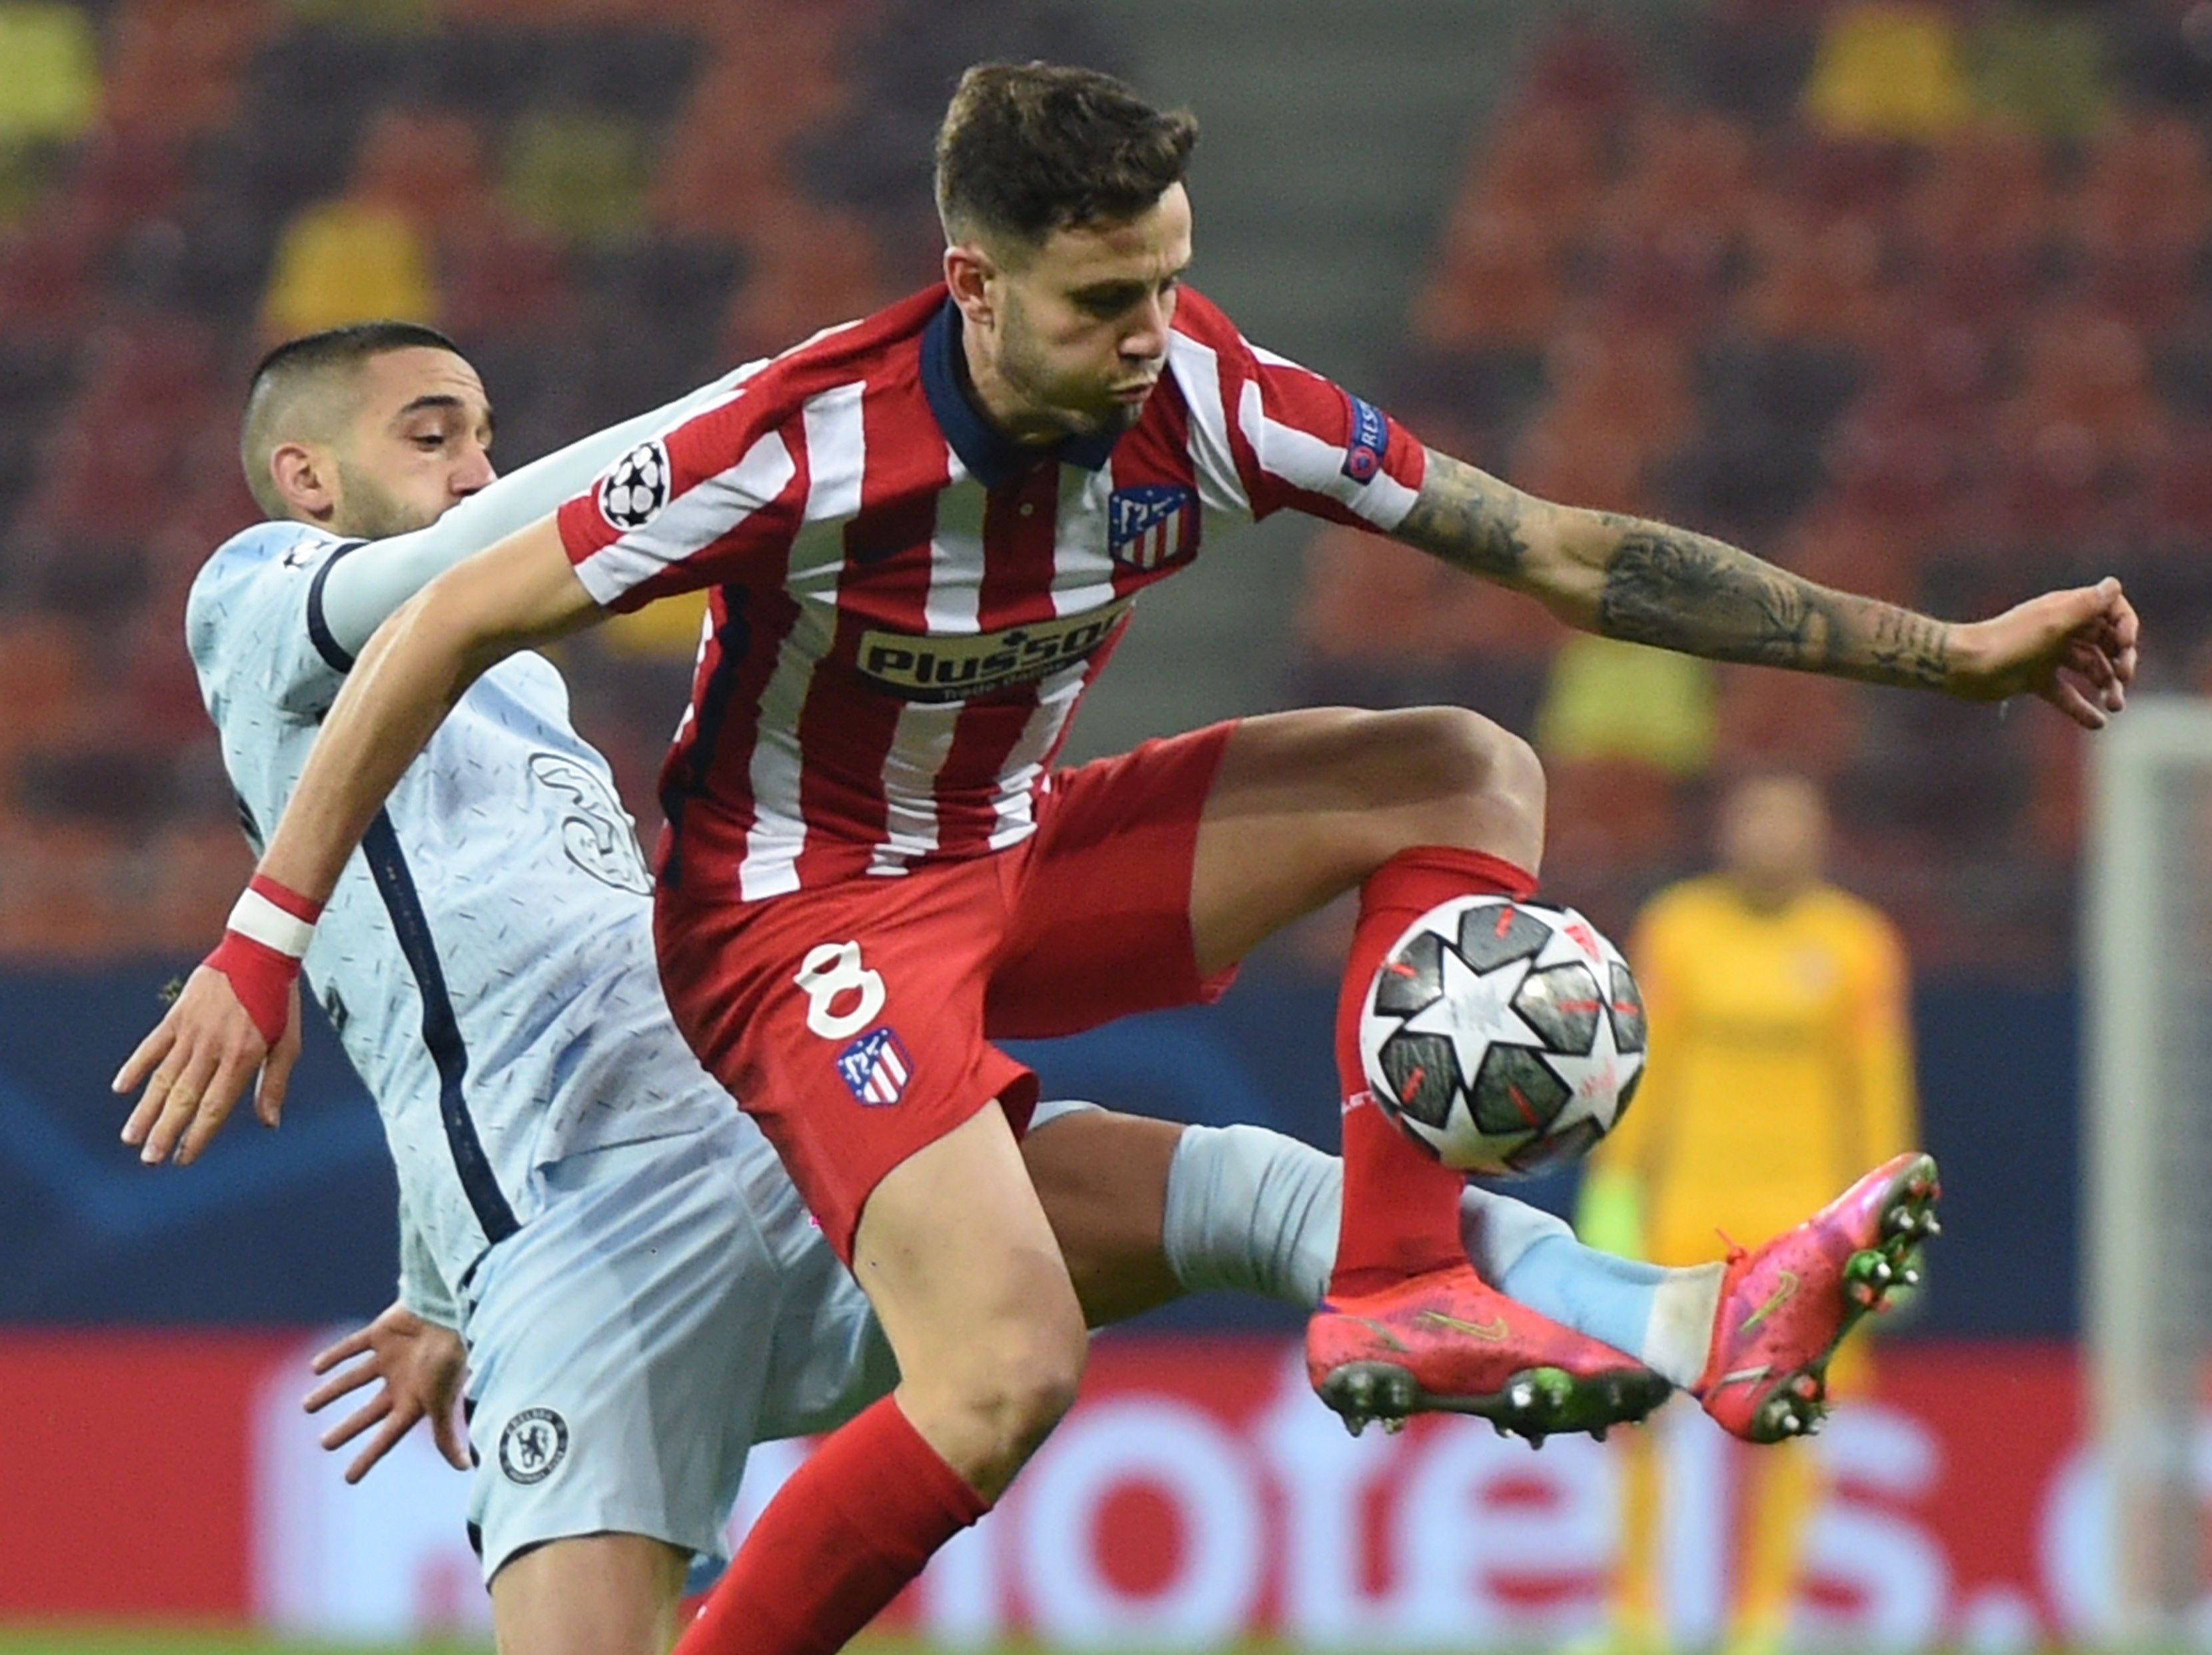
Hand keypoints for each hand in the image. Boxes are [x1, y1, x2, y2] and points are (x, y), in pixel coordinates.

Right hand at [113, 972, 299, 1165]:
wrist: (260, 951)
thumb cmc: (280, 1002)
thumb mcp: (288, 1043)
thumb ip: (274, 1084)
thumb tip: (269, 1124)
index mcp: (243, 1057)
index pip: (215, 1106)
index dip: (198, 1135)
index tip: (183, 1159)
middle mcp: (213, 1048)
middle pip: (184, 1098)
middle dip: (165, 1132)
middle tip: (149, 1160)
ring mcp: (192, 1031)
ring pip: (163, 1077)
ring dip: (146, 1110)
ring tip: (132, 1138)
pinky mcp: (177, 1015)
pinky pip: (152, 1046)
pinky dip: (135, 1067)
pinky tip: (122, 1089)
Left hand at [304, 1302, 470, 1483]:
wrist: (449, 1312)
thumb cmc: (447, 1361)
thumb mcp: (441, 1402)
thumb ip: (445, 1435)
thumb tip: (466, 1469)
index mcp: (414, 1402)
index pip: (386, 1437)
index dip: (368, 1457)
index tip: (349, 1479)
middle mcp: (402, 1381)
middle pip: (369, 1412)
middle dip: (348, 1428)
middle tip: (325, 1444)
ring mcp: (391, 1357)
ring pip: (354, 1380)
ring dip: (331, 1392)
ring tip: (306, 1406)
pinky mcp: (382, 1333)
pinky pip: (354, 1346)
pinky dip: (335, 1356)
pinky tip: (314, 1367)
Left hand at [1948, 576, 2138, 729]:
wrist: (1964, 666)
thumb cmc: (2007, 642)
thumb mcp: (2051, 624)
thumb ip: (2084, 606)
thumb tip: (2114, 584)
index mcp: (2066, 609)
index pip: (2111, 610)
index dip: (2126, 626)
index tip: (2126, 645)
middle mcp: (2061, 629)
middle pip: (2106, 641)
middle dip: (2121, 660)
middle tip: (2124, 679)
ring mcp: (2049, 654)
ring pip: (2090, 668)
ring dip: (2107, 685)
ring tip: (2114, 706)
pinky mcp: (2036, 679)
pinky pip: (2066, 694)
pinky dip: (2081, 708)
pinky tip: (2098, 722)